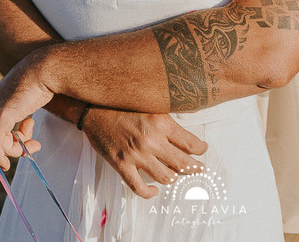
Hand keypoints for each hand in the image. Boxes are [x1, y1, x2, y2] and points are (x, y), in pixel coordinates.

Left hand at [0, 57, 51, 169]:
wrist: (42, 72)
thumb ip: (15, 117)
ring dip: (19, 149)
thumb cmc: (36, 86)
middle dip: (14, 149)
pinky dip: (0, 159)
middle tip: (35, 145)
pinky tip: (6, 166)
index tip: (24, 147)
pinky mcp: (0, 118)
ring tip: (36, 139)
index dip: (5, 146)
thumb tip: (17, 137)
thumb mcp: (21, 105)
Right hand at [81, 108, 208, 197]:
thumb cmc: (124, 106)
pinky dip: (150, 193)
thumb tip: (189, 126)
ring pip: (166, 177)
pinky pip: (139, 188)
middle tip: (199, 169)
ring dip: (174, 178)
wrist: (95, 110)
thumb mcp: (151, 106)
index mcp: (161, 123)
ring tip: (176, 175)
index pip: (190, 143)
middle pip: (183, 163)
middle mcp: (151, 140)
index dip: (201, 150)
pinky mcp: (122, 165)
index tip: (203, 150)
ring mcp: (136, 155)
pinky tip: (155, 189)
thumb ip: (168, 119)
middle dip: (194, 168)